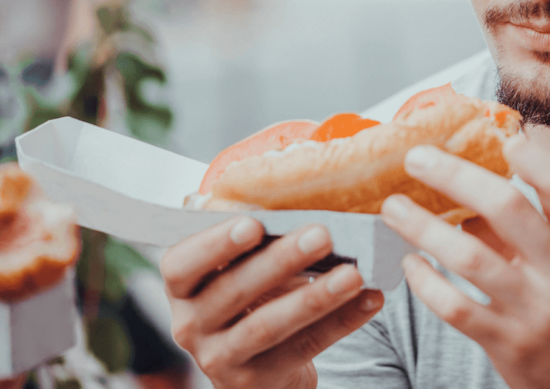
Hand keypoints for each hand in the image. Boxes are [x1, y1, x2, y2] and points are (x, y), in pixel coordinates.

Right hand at [161, 217, 383, 388]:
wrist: (255, 368)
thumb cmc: (249, 297)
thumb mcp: (235, 267)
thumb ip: (250, 237)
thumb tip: (295, 181)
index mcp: (181, 287)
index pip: (182, 265)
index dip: (215, 243)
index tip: (254, 223)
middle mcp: (189, 325)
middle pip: (233, 292)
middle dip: (281, 261)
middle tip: (322, 234)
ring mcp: (221, 358)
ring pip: (269, 326)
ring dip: (315, 297)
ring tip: (353, 274)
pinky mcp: (257, 381)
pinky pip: (304, 348)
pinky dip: (340, 322)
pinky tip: (368, 299)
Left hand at [380, 137, 549, 388]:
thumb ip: (540, 233)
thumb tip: (474, 194)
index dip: (528, 155)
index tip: (497, 136)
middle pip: (505, 207)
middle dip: (454, 175)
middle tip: (416, 158)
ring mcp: (537, 312)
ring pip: (469, 257)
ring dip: (423, 228)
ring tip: (393, 208)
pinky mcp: (510, 347)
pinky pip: (456, 307)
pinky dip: (426, 282)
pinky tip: (409, 264)